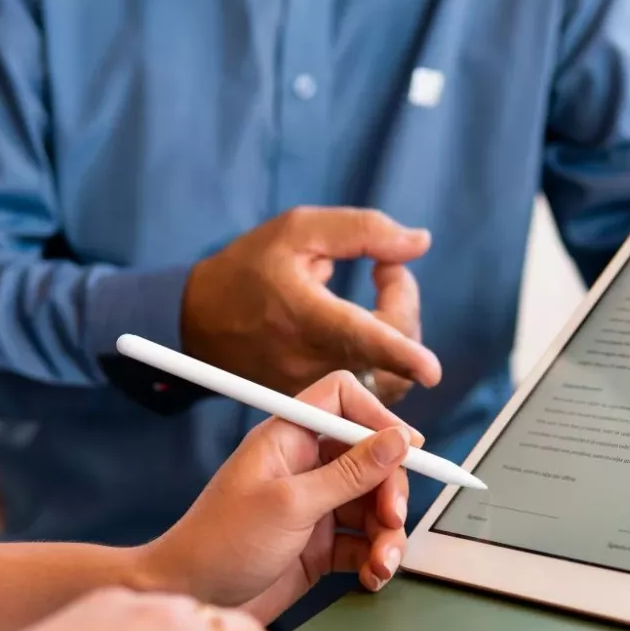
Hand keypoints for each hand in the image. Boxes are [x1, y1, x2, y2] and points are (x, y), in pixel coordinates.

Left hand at [136, 371, 418, 624]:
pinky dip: (375, 557)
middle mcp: (305, 465)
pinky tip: (372, 576)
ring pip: (373, 504)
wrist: (187, 601)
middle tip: (392, 518)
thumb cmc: (220, 545)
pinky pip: (363, 541)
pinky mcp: (319, 544)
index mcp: (289, 438)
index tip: (407, 448)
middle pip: (371, 458)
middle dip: (390, 489)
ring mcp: (314, 505)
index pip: (344, 400)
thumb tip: (398, 440)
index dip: (378, 417)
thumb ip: (350, 472)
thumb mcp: (291, 504)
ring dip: (387, 533)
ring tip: (383, 562)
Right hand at [181, 206, 441, 404]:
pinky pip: (368, 389)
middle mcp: (311, 361)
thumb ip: (364, 231)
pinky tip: (371, 321)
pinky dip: (385, 356)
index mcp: (306, 317)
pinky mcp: (317, 400)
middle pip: (388, 361)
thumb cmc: (250, 268)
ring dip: (400, 337)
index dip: (401, 355)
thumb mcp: (299, 230)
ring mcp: (314, 388)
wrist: (198, 320)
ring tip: (381, 290)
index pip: (362, 341)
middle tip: (387, 270)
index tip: (431, 369)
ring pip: (384, 381)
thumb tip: (419, 243)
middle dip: (405, 310)